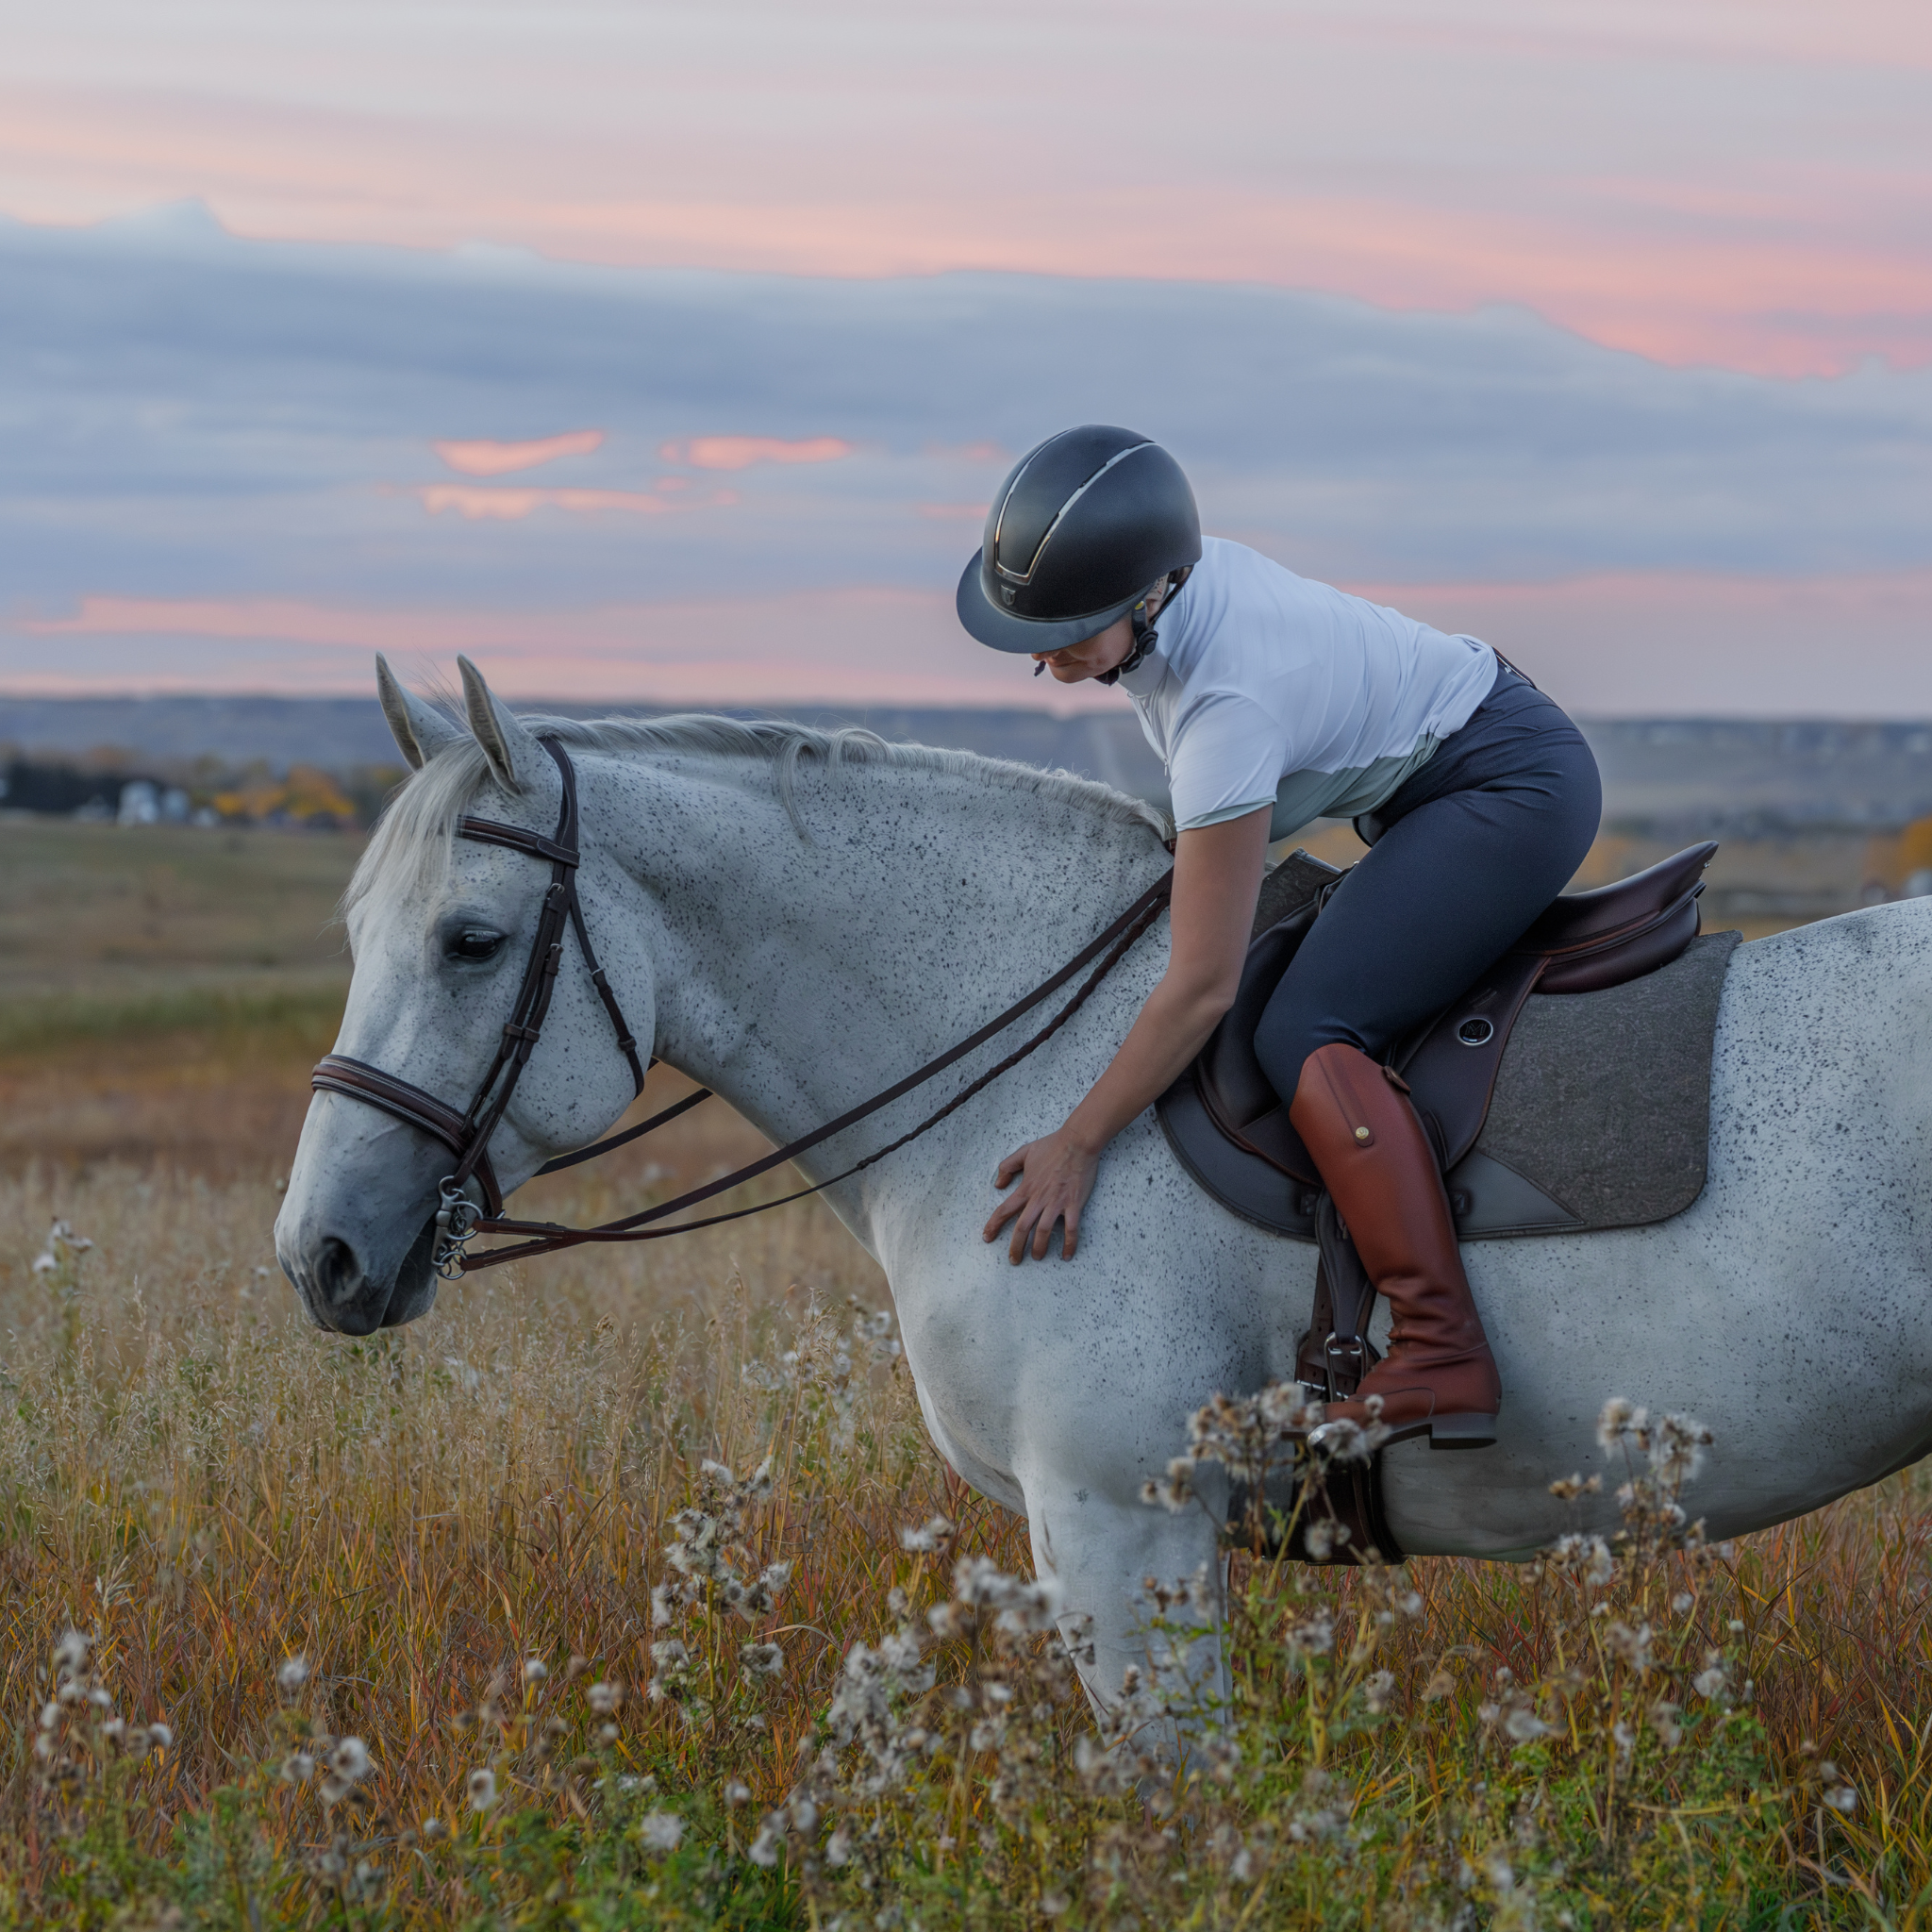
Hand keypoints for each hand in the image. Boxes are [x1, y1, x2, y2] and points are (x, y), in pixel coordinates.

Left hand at [982, 1127, 1099, 1262]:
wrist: (1078, 1142)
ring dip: (1039, 1248)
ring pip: (1043, 1231)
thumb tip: (998, 1184)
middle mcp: (1039, 1198)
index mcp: (1027, 1187)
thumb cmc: (1053, 1145)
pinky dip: (1069, 1244)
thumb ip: (1008, 1166)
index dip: (994, 1225)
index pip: (1005, 1210)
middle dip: (1015, 1246)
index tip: (987, 1238)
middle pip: (1022, 1227)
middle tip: (1013, 1260)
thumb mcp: (1025, 1152)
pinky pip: (1071, 1229)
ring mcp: (1057, 1202)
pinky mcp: (1073, 1204)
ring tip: (1037, 1257)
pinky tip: (1066, 1255)